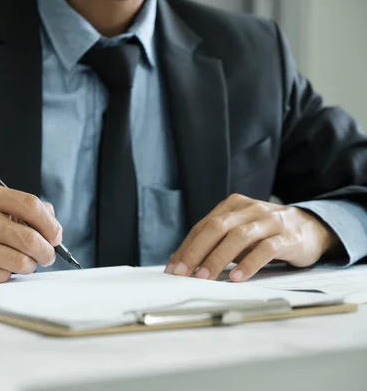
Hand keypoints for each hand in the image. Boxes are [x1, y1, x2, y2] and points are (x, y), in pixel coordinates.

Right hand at [0, 182, 61, 282]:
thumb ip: (23, 208)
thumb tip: (53, 225)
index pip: (30, 205)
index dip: (50, 223)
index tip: (56, 235)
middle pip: (29, 238)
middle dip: (46, 251)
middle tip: (47, 255)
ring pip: (20, 261)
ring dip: (29, 265)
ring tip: (23, 261)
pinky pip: (3, 275)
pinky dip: (7, 273)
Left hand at [165, 194, 338, 281]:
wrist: (311, 227)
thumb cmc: (266, 233)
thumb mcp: (239, 232)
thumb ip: (215, 242)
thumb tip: (184, 264)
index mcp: (232, 206)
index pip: (203, 227)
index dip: (186, 248)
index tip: (173, 268)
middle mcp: (249, 209)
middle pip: (216, 228)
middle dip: (196, 252)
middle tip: (183, 273)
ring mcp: (269, 221)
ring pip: (238, 237)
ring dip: (218, 258)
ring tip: (204, 277)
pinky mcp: (288, 237)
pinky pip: (265, 249)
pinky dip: (248, 264)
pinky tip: (236, 278)